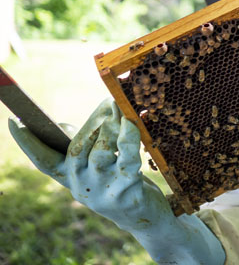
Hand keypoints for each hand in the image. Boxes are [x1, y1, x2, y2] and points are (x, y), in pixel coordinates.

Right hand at [9, 99, 224, 263]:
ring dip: (110, 128)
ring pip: (99, 153)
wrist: (145, 217)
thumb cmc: (119, 182)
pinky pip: (126, 159)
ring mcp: (102, 190)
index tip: (14, 121)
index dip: (27, 142)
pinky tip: (131, 124)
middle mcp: (81, 185)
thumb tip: (62, 125)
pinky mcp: (126, 191)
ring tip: (120, 112)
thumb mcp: (96, 168)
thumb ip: (81, 147)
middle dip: (93, 122)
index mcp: (70, 177)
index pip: (42, 160)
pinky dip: (128, 139)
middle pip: (76, 149)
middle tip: (108, 102)